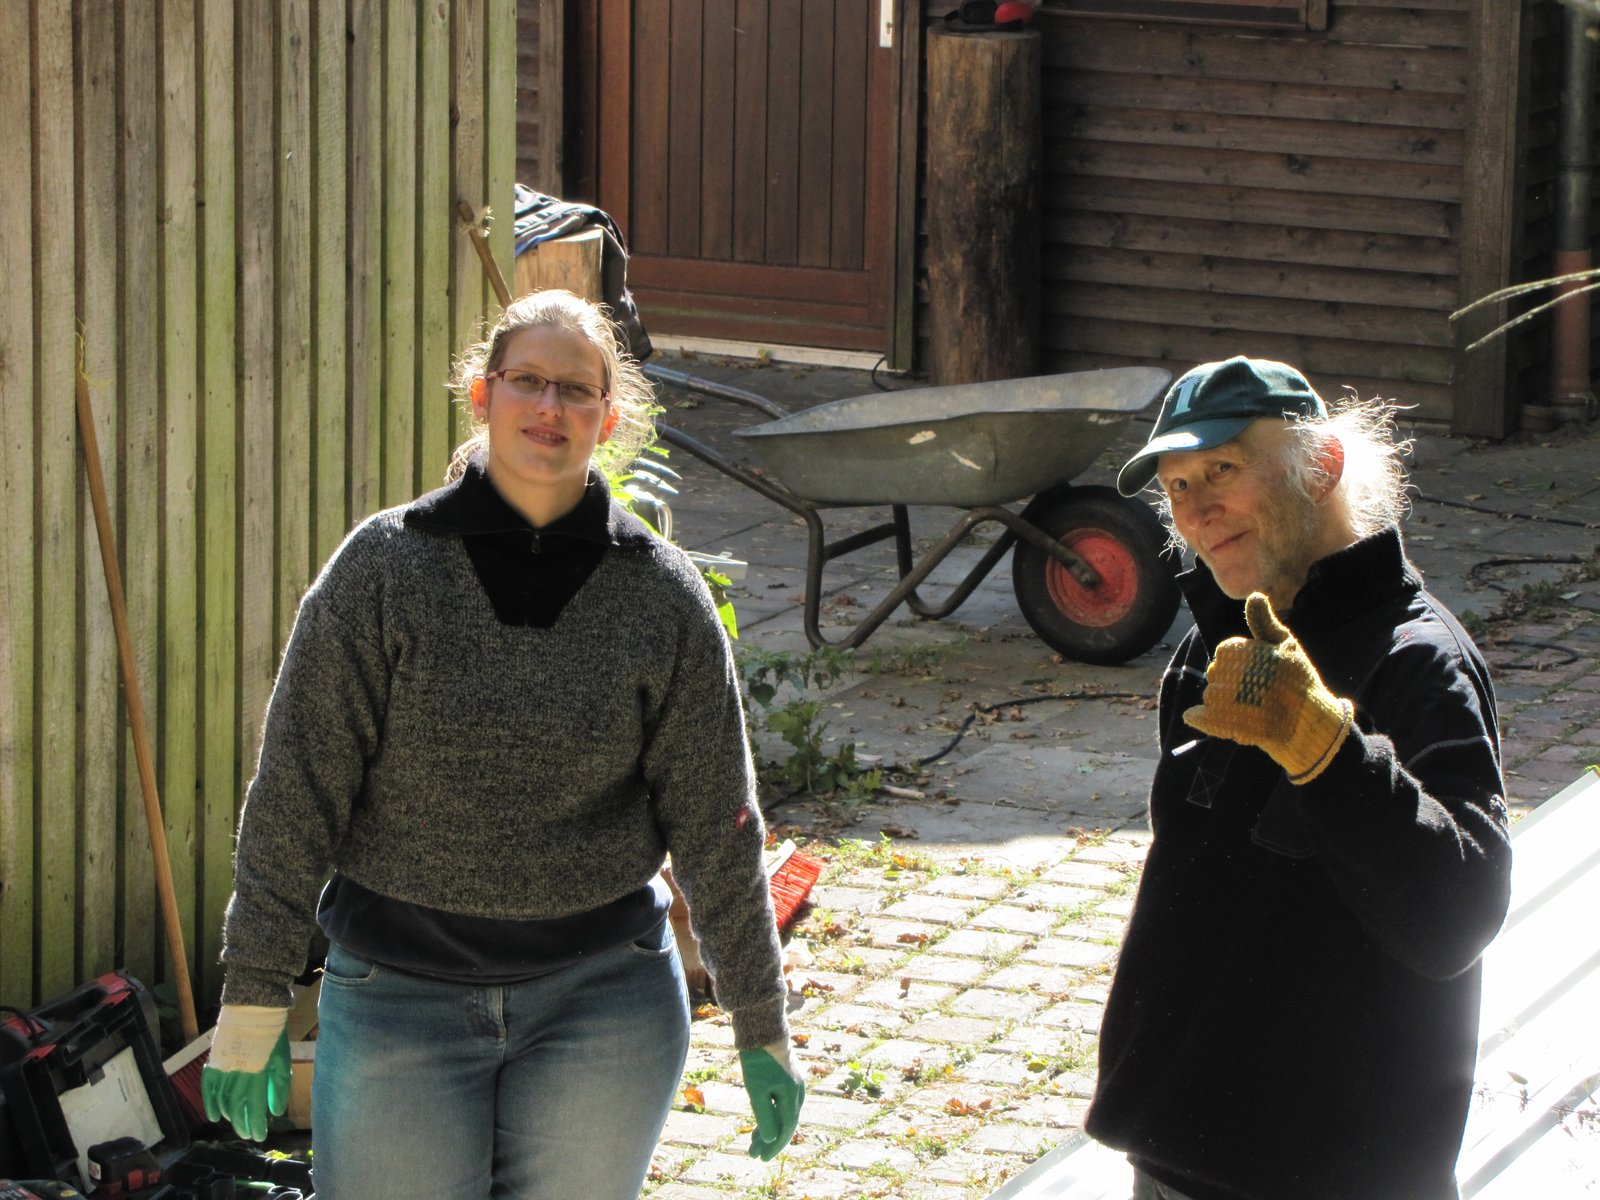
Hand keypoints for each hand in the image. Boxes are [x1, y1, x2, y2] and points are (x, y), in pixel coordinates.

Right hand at [201, 1004, 291, 1140]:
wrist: (254, 1011)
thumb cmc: (273, 1036)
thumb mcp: (282, 1061)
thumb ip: (279, 1087)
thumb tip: (275, 1112)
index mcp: (258, 1076)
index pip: (254, 1109)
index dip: (256, 1126)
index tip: (259, 1137)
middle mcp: (238, 1076)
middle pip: (237, 1109)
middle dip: (243, 1124)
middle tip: (248, 1134)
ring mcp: (224, 1070)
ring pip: (223, 1101)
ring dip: (229, 1116)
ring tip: (237, 1123)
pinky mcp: (214, 1063)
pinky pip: (208, 1089)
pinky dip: (210, 1103)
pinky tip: (214, 1116)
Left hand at [740, 1041, 803, 1159]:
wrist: (763, 1029)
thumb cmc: (758, 1060)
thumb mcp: (757, 1091)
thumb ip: (765, 1116)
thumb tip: (771, 1139)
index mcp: (792, 1098)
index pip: (785, 1130)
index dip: (773, 1147)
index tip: (760, 1158)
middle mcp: (797, 1092)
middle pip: (785, 1123)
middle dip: (769, 1140)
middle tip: (753, 1154)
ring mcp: (794, 1084)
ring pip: (783, 1113)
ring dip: (770, 1128)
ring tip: (754, 1139)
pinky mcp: (787, 1076)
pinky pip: (782, 1102)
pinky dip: (772, 1114)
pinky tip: (762, 1119)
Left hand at [1184, 592, 1353, 783]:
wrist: (1310, 724)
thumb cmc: (1299, 680)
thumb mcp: (1286, 646)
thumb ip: (1265, 622)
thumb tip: (1253, 595)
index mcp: (1257, 653)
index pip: (1225, 652)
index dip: (1236, 661)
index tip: (1253, 671)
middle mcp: (1247, 676)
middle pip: (1216, 673)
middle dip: (1228, 680)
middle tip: (1252, 692)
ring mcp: (1239, 703)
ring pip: (1211, 696)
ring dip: (1220, 701)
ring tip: (1246, 708)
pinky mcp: (1235, 727)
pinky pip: (1206, 718)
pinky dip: (1200, 717)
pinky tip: (1195, 716)